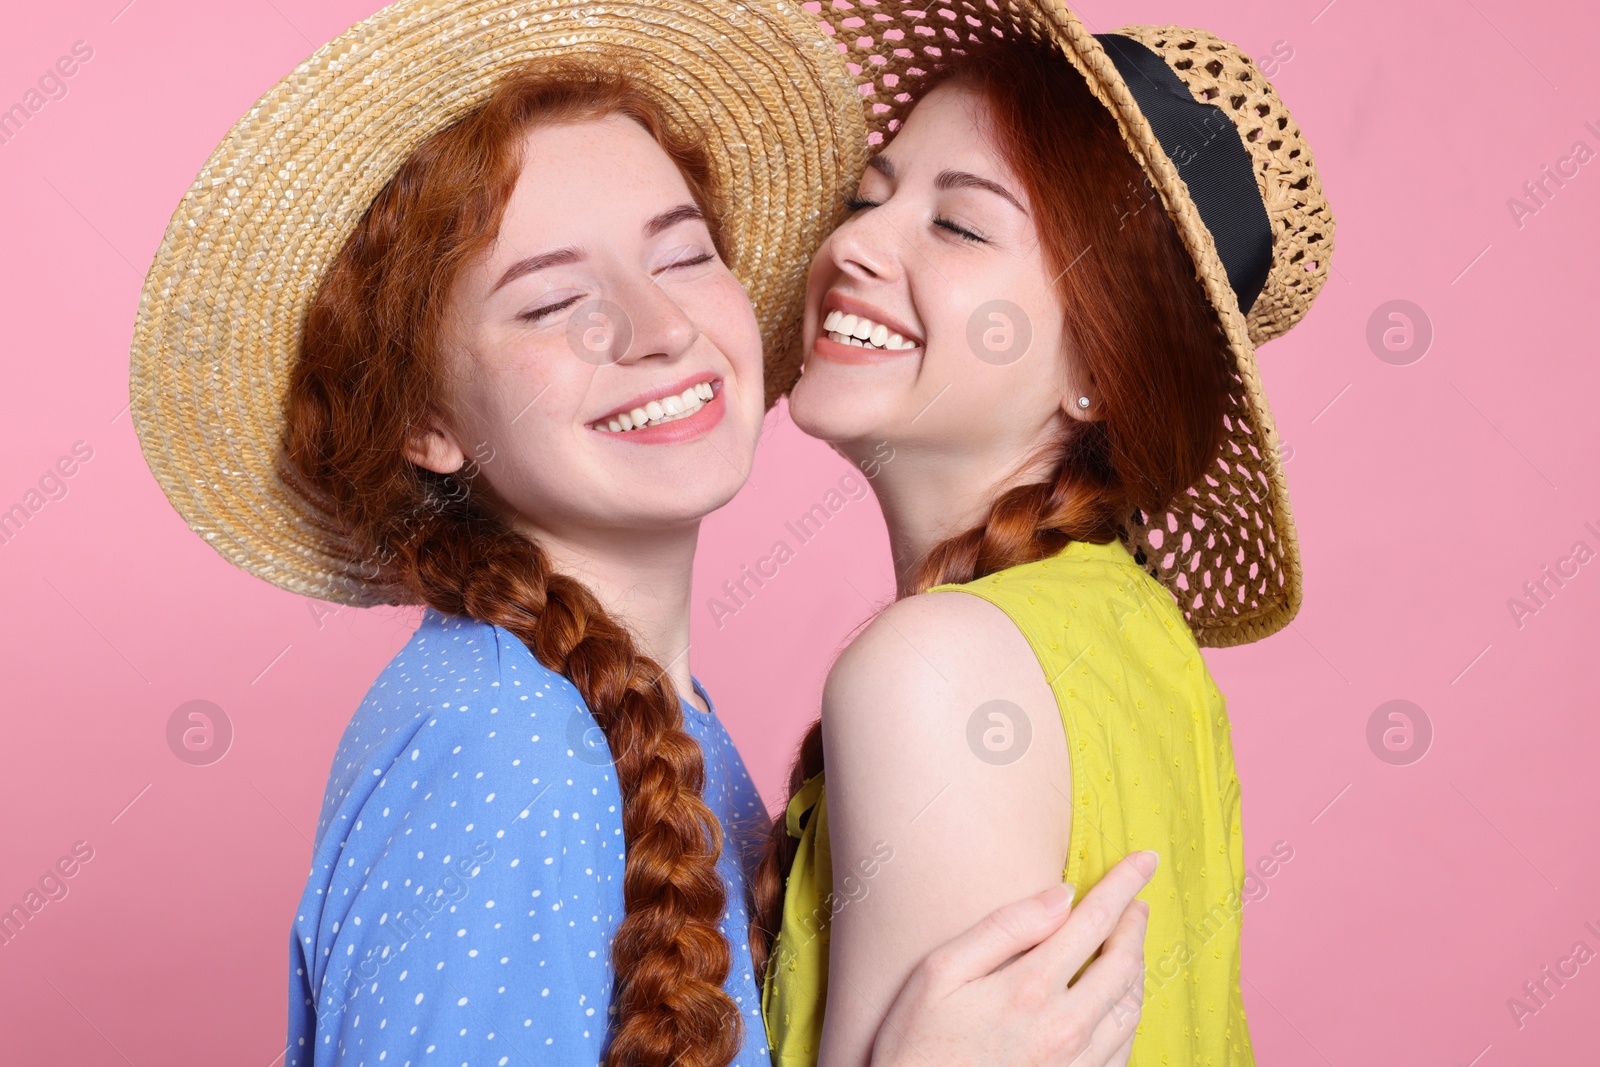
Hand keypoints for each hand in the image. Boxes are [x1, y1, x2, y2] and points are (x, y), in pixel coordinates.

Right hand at [867, 850, 1155, 1066]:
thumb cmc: (916, 1044)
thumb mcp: (938, 974)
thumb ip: (1003, 929)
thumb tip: (1061, 895)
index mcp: (1030, 988)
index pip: (1094, 921)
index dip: (1124, 885)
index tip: (1145, 860)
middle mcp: (1065, 1028)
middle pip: (1124, 964)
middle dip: (1136, 924)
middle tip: (1138, 900)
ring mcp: (1077, 1065)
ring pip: (1131, 1007)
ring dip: (1137, 967)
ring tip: (1131, 944)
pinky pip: (1125, 1047)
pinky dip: (1130, 1013)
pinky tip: (1119, 1002)